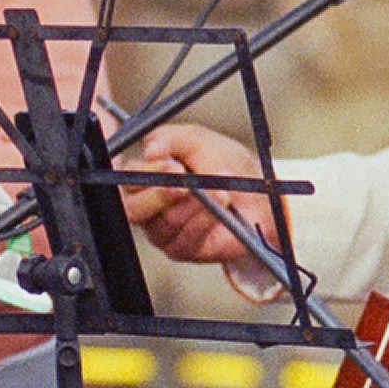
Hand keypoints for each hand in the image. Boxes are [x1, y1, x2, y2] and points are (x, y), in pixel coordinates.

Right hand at [123, 124, 273, 267]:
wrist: (259, 192)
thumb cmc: (225, 164)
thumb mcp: (198, 140)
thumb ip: (170, 138)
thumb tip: (149, 149)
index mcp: (146, 177)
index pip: (129, 178)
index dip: (148, 173)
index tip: (174, 165)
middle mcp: (148, 207)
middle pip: (134, 209)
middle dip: (161, 196)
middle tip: (185, 186)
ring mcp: (163, 231)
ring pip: (165, 223)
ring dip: (195, 206)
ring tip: (219, 191)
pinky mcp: (181, 249)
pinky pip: (185, 239)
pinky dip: (205, 221)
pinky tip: (221, 209)